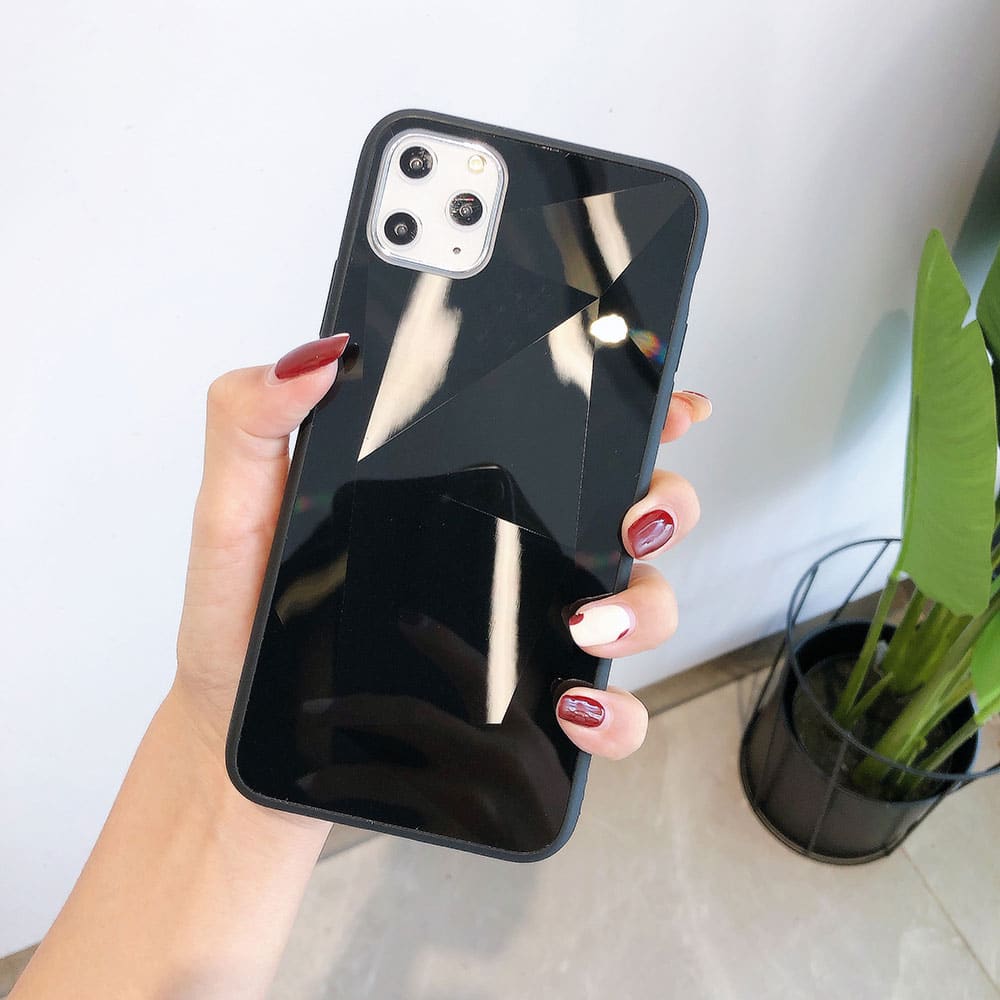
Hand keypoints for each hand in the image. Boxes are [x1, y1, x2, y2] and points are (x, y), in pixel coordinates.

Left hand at [172, 334, 708, 767]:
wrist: (244, 730)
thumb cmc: (245, 622)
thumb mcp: (236, 512)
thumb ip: (254, 421)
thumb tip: (318, 355)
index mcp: (456, 496)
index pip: (563, 440)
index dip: (632, 412)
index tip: (667, 400)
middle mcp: (507, 556)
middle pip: (631, 513)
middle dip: (663, 505)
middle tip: (630, 519)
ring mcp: (521, 629)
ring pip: (639, 604)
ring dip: (644, 607)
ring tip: (586, 621)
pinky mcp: (519, 707)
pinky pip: (602, 708)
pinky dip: (615, 711)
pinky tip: (574, 704)